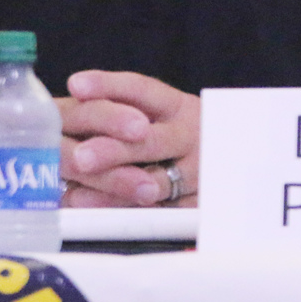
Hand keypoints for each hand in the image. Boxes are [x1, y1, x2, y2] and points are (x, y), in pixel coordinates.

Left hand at [58, 71, 199, 207]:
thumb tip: (74, 104)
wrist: (226, 160)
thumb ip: (124, 113)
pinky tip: (99, 215)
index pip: (140, 90)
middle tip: (81, 157)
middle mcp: (189, 136)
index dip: (107, 87)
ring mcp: (197, 172)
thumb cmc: (179, 138)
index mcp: (177, 107)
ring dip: (119, 188)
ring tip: (80, 194)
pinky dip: (128, 213)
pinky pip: (160, 212)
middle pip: (150, 141)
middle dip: (113, 150)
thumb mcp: (164, 117)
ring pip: (157, 182)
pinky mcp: (197, 204)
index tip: (76, 86)